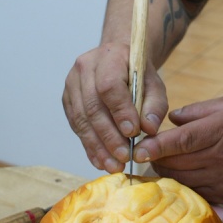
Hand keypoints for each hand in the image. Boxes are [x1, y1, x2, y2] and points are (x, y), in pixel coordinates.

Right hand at [63, 42, 167, 171]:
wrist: (117, 58)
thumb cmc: (138, 72)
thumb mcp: (154, 84)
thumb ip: (155, 105)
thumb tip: (149, 129)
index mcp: (109, 56)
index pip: (109, 86)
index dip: (120, 111)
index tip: (133, 133)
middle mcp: (85, 68)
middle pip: (92, 107)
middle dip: (109, 136)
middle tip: (123, 157)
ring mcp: (72, 83)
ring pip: (81, 119)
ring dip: (97, 146)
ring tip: (113, 165)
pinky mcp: (67, 100)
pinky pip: (76, 126)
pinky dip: (89, 146)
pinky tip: (101, 161)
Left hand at [134, 96, 222, 204]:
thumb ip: (197, 110)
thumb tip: (170, 119)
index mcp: (222, 129)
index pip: (182, 140)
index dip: (157, 146)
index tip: (139, 149)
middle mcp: (221, 156)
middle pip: (176, 162)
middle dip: (156, 158)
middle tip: (149, 152)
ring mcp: (221, 179)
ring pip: (180, 179)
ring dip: (166, 172)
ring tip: (163, 162)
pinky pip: (193, 191)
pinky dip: (181, 183)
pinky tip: (182, 174)